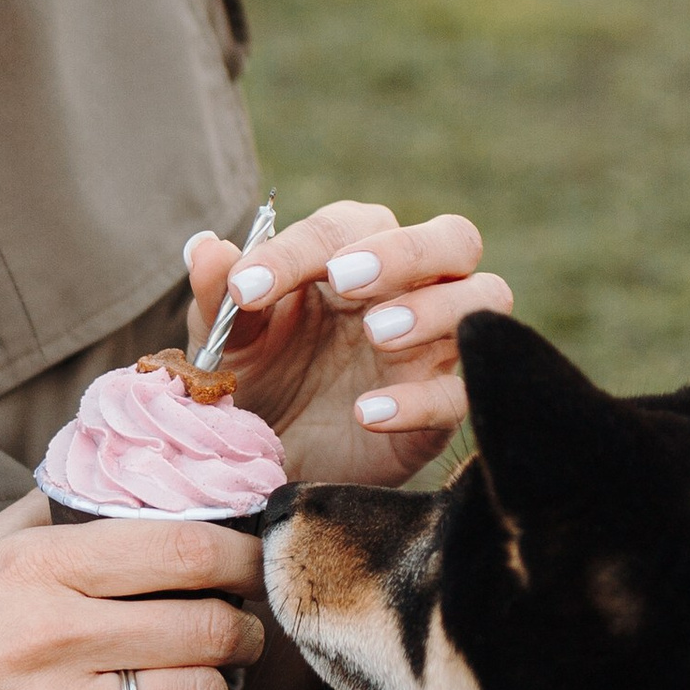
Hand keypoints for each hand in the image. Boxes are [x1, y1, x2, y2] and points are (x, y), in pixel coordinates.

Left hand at [183, 203, 513, 487]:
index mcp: (354, 255)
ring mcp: (433, 347)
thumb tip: (205, 247)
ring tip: (378, 334)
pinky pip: (462, 392)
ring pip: (484, 299)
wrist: (269, 462)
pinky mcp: (442, 409)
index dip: (297, 251)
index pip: (347, 227)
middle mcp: (409, 288)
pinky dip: (421, 399)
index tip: (246, 289)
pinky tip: (369, 412)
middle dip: (403, 252)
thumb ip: (219, 292)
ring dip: (435, 308)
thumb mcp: (228, 338)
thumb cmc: (259, 378)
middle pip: (453, 238)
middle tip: (345, 280)